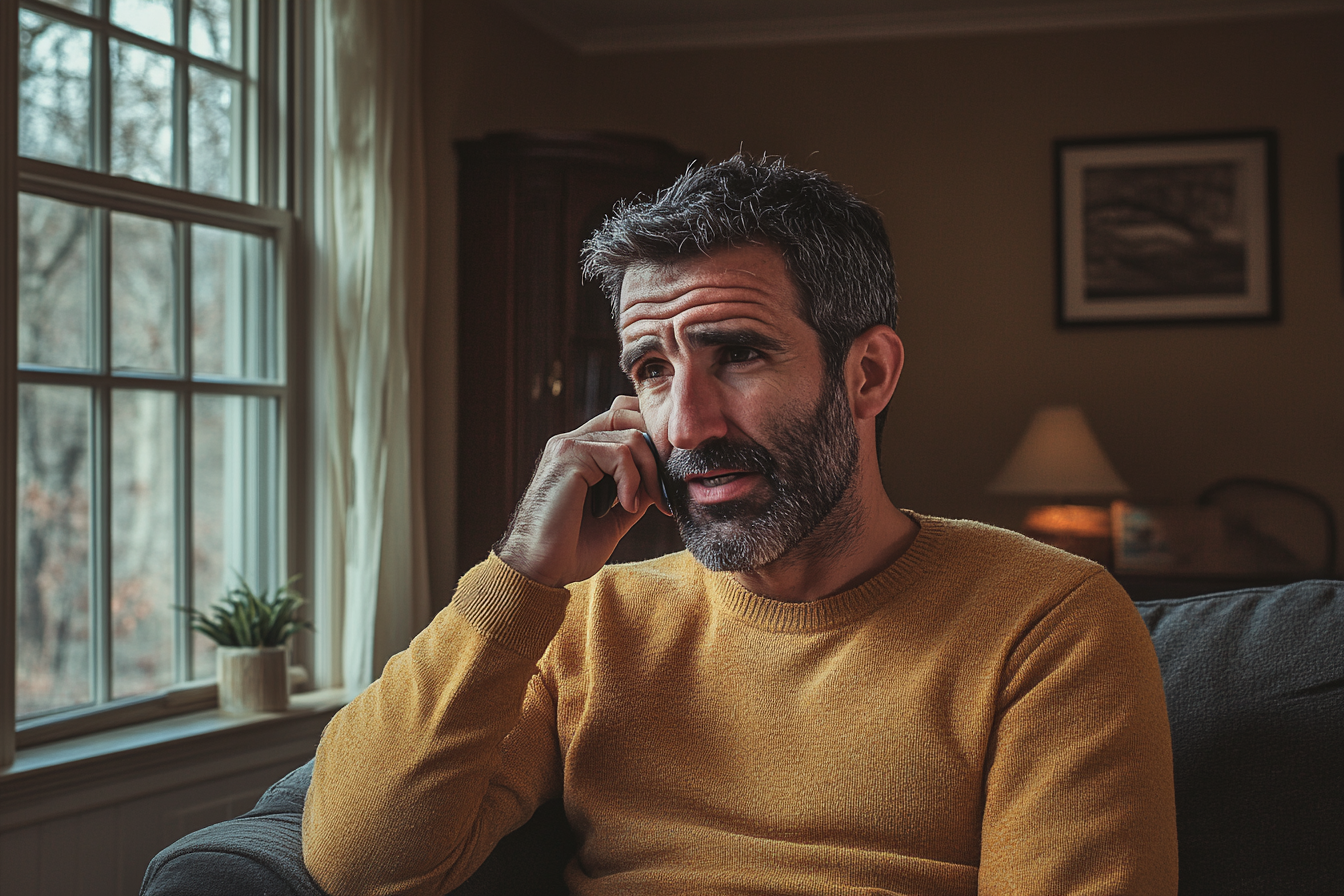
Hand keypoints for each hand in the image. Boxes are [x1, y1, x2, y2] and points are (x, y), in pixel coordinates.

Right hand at [494, 396, 669, 586]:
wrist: (540, 570)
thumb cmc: (569, 550)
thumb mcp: (614, 518)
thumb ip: (634, 494)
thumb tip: (660, 480)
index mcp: (582, 453)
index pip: (623, 416)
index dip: (650, 437)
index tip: (664, 480)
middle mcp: (574, 442)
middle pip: (628, 412)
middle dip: (656, 449)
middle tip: (662, 491)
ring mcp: (568, 445)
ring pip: (630, 435)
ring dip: (649, 472)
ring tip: (641, 505)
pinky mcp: (568, 455)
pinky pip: (619, 452)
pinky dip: (632, 481)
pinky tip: (625, 506)